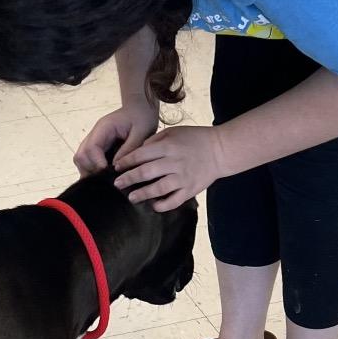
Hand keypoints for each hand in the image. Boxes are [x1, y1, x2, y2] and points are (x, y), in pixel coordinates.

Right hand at [73, 102, 160, 175]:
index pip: (91, 148)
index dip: (97, 163)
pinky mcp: (98, 146)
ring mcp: (94, 140)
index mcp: (103, 128)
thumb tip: (116, 167)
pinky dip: (92, 169)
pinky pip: (88, 160)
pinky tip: (104, 176)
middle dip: (90, 170)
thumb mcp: (141, 132)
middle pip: (81, 156)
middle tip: (105, 179)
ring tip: (104, 180)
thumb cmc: (142, 116)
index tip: (108, 172)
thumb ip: (129, 149)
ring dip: (89, 171)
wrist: (141, 107)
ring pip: (81, 159)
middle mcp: (94, 134)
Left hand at [113, 124, 227, 210]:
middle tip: (117, 184)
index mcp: (168, 147)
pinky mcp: (190, 189)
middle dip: (129, 179)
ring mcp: (183, 177)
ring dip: (143, 194)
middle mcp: (174, 162)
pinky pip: (174, 200)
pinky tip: (154, 206)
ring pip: (159, 188)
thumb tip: (136, 152)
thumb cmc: (194, 139)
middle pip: (146, 172)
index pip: (141, 155)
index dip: (126, 162)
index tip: (116, 168)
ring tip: (132, 198)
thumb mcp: (173, 132)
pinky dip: (163, 205)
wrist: (221, 150)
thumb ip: (154, 140)